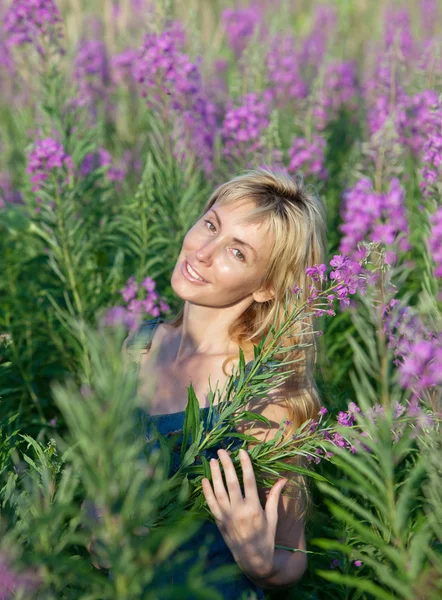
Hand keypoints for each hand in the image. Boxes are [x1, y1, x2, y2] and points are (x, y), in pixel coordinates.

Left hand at [201, 448, 286, 579]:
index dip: (245, 465)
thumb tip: (283, 479)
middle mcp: (239, 511)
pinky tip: (204, 480)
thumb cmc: (266, 538)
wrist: (254, 561)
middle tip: (221, 451)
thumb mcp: (273, 518)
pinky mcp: (219, 522)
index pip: (248, 481)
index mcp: (254, 508)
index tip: (241, 451)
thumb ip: (274, 497)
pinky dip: (206, 491)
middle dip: (226, 465)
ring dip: (214, 475)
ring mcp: (227, 517)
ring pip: (218, 491)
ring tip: (212, 461)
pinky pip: (211, 504)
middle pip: (231, 483)